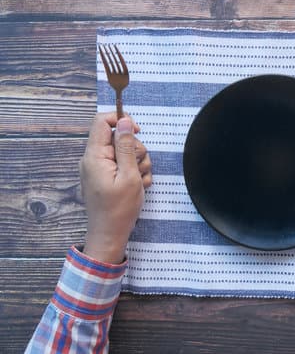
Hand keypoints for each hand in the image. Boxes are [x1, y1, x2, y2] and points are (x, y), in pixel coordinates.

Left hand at [79, 112, 152, 263]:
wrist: (110, 234)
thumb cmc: (119, 209)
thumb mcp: (129, 175)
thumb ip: (126, 147)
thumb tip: (125, 122)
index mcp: (95, 156)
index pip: (102, 121)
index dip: (122, 120)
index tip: (138, 131)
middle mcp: (94, 159)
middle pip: (118, 137)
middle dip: (135, 149)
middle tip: (139, 169)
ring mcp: (100, 168)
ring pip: (125, 151)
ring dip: (138, 163)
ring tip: (139, 182)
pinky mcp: (106, 176)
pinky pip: (123, 164)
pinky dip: (134, 172)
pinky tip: (137, 186)